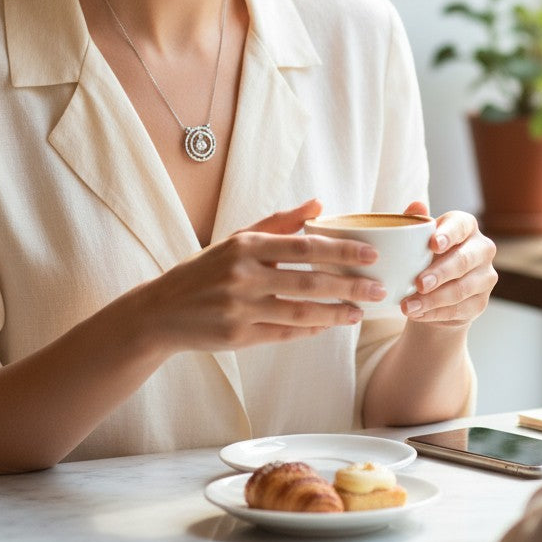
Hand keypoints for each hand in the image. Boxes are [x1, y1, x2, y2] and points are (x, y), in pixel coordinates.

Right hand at [134, 199, 384, 354]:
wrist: (162, 311)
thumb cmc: (205, 270)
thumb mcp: (236, 239)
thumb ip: (279, 223)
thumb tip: (318, 204)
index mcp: (246, 246)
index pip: (304, 246)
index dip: (341, 251)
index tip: (371, 254)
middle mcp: (243, 276)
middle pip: (309, 282)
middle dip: (350, 285)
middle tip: (379, 287)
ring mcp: (240, 308)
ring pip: (301, 313)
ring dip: (336, 313)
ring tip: (361, 312)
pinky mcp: (238, 337)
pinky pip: (285, 334)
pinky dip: (311, 330)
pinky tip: (330, 325)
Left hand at [400, 203, 496, 326]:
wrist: (434, 289)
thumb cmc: (424, 254)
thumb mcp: (417, 238)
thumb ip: (415, 222)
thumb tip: (415, 206)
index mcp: (466, 226)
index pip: (461, 226)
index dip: (448, 234)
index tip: (432, 244)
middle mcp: (482, 248)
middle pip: (463, 260)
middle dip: (440, 273)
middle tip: (418, 283)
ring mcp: (485, 276)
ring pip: (462, 289)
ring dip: (433, 299)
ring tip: (408, 305)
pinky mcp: (481, 301)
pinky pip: (459, 309)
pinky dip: (436, 313)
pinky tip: (418, 314)